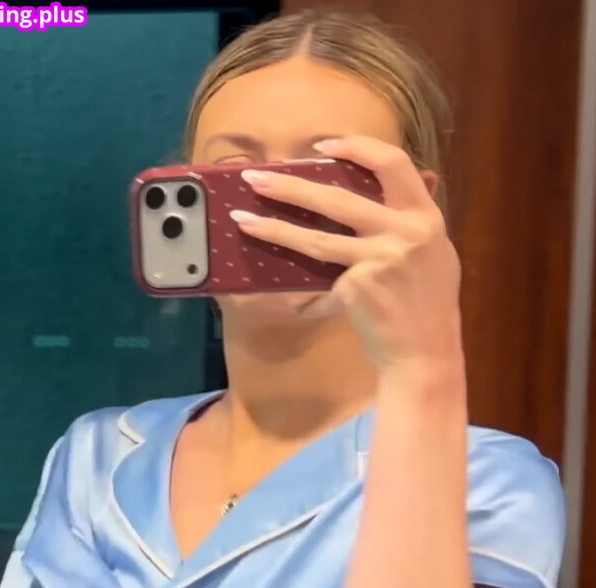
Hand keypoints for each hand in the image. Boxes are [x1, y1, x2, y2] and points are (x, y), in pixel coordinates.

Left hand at [232, 136, 462, 373]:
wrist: (427, 354)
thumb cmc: (427, 308)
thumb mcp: (432, 256)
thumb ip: (406, 225)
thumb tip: (369, 201)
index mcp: (425, 216)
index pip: (392, 163)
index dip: (357, 147)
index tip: (322, 147)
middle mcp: (405, 231)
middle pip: (338, 199)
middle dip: (291, 187)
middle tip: (256, 179)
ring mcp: (380, 259)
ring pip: (316, 239)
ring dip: (274, 228)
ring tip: (243, 220)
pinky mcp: (358, 287)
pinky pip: (323, 286)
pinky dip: (310, 300)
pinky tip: (300, 307)